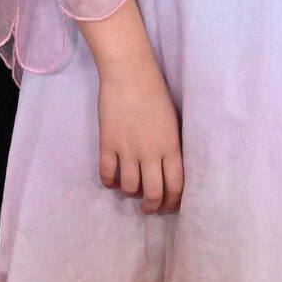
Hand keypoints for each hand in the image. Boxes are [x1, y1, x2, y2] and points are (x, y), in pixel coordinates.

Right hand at [96, 63, 183, 213]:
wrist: (129, 73)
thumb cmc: (155, 93)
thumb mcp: (173, 121)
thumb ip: (171, 146)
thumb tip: (169, 168)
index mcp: (171, 147)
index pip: (175, 186)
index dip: (172, 202)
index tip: (169, 206)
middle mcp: (150, 153)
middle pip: (152, 193)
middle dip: (151, 206)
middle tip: (149, 207)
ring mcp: (127, 149)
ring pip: (129, 187)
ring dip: (130, 194)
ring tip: (130, 191)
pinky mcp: (107, 143)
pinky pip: (107, 174)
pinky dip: (109, 182)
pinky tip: (112, 180)